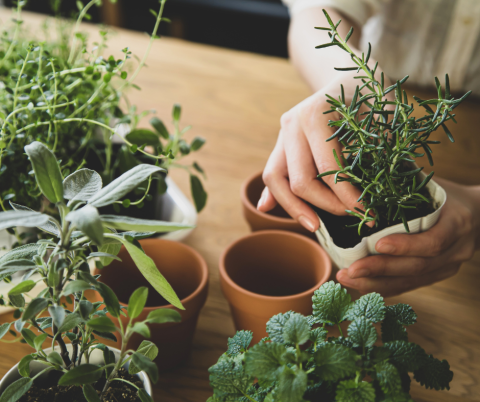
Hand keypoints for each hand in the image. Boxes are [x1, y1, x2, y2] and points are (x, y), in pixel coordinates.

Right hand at [258, 76, 368, 231]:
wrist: (346, 74)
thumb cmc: (370, 93)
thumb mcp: (382, 113)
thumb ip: (381, 147)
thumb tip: (383, 189)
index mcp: (315, 115)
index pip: (326, 169)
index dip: (346, 196)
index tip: (367, 211)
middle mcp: (292, 124)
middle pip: (297, 180)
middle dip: (324, 205)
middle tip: (349, 217)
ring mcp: (283, 133)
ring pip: (274, 179)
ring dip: (293, 207)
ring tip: (314, 226)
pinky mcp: (281, 142)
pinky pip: (272, 172)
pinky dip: (273, 193)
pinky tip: (268, 209)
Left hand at [337, 178, 479, 295]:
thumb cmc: (448, 195)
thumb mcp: (433, 186)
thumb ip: (406, 187)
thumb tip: (366, 178)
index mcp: (457, 222)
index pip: (433, 241)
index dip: (406, 245)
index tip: (377, 244)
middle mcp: (456, 249)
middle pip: (417, 266)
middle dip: (381, 269)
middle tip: (350, 270)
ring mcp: (448, 266)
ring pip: (411, 280)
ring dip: (376, 283)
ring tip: (348, 279)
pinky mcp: (437, 275)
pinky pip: (410, 285)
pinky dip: (385, 287)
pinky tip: (361, 286)